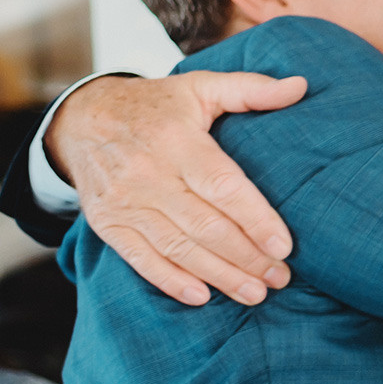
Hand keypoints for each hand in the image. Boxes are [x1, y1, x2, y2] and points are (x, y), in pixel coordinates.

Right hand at [49, 71, 304, 305]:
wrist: (81, 119)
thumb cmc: (157, 106)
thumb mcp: (200, 87)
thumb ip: (250, 89)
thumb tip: (301, 86)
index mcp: (176, 140)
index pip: (222, 186)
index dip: (255, 218)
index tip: (284, 246)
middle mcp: (147, 174)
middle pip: (205, 225)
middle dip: (247, 257)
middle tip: (281, 278)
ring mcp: (124, 201)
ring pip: (178, 248)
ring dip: (220, 275)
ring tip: (257, 293)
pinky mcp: (108, 223)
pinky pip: (141, 259)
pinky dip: (170, 281)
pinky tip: (202, 296)